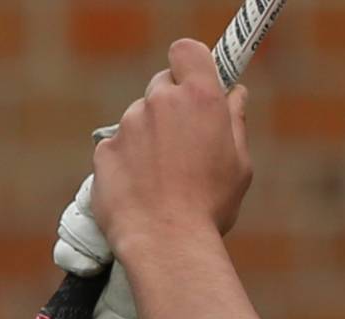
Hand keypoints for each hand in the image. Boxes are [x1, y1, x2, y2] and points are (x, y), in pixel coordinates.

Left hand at [90, 39, 252, 256]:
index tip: (198, 82)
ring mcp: (127, 124)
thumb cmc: (210, 205)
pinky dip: (129, 163)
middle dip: (172, 106)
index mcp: (200, 99)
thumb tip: (236, 96)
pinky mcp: (104, 149)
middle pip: (162, 85)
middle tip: (186, 142)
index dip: (191, 64)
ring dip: (150, 139)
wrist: (166, 242)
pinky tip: (144, 190)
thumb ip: (235, 123)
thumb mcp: (240, 165)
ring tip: (166, 179)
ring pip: (139, 119)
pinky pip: (119, 147)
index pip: (187, 51)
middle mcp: (160, 102)